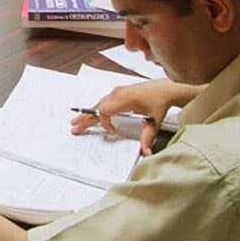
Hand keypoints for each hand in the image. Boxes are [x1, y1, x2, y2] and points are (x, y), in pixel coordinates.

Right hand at [69, 79, 193, 155]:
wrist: (165, 88)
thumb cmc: (159, 102)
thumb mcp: (154, 121)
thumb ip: (148, 137)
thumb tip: (147, 152)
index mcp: (124, 99)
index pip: (105, 112)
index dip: (106, 124)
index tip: (113, 132)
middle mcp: (118, 94)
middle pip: (97, 108)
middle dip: (85, 119)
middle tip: (74, 128)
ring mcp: (117, 92)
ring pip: (98, 104)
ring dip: (88, 114)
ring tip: (76, 122)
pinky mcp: (119, 92)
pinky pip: (103, 101)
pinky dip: (96, 109)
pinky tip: (91, 115)